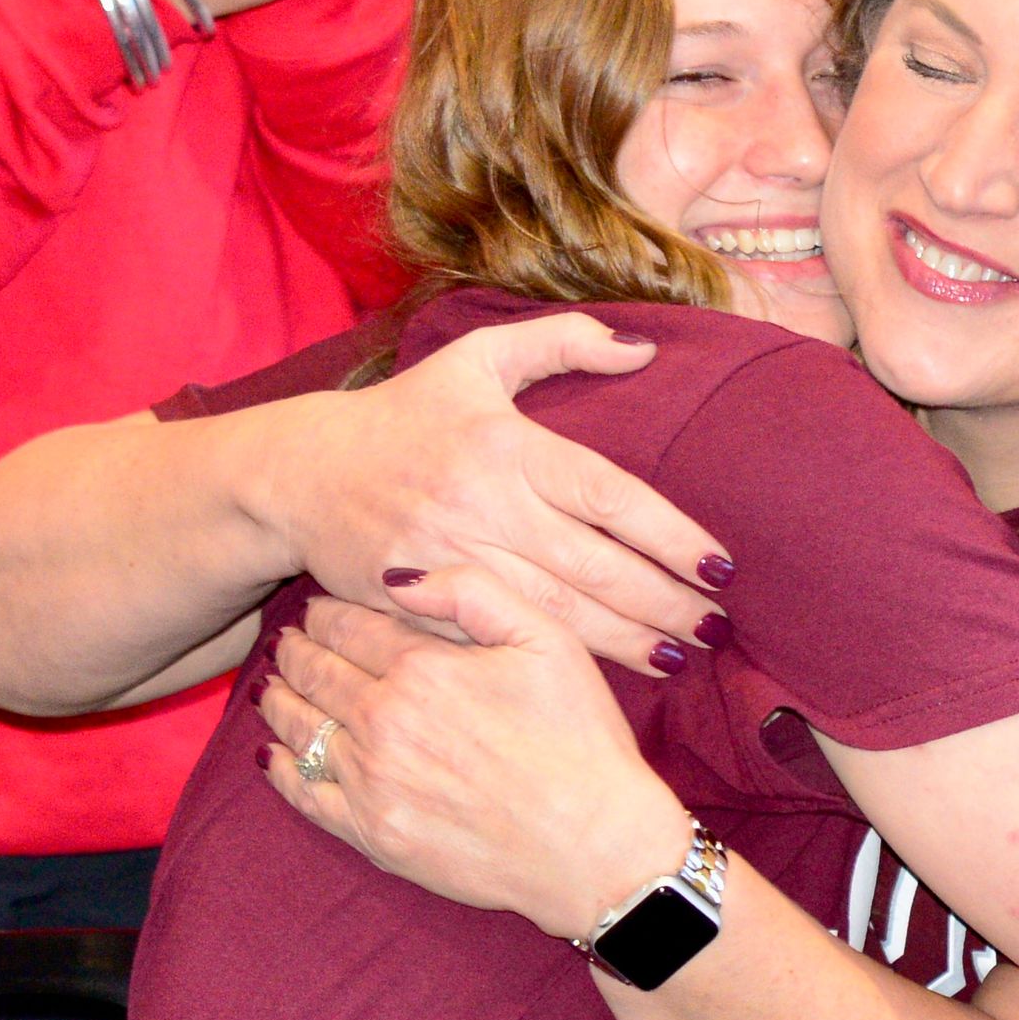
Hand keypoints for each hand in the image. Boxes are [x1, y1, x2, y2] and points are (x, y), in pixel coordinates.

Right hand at [237, 313, 729, 676]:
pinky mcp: (418, 605)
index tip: (720, 565)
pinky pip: (499, 638)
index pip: (609, 496)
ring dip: (623, 641)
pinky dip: (553, 660)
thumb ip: (561, 341)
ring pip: (555, 613)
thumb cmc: (403, 413)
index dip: (670, 534)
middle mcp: (484, 506)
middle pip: (593, 566)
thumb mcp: (476, 358)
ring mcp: (451, 560)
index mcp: (508, 446)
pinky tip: (599, 677)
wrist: (298, 475)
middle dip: (663, 601)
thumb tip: (644, 349)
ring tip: (679, 657)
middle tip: (716, 627)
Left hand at [261, 575, 693, 945]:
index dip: (325, 612)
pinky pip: (305, 794)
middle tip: (286, 641)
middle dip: (297, 651)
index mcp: (422, 667)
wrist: (592, 845)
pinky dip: (281, 770)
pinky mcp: (371, 834)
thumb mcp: (549, 639)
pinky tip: (272, 756)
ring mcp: (371, 781)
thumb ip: (473, 592)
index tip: (316, 607)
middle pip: (317, 674)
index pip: (349, 627)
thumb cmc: (580, 738)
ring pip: (301, 729)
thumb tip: (399, 579)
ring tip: (272, 685)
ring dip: (280, 701)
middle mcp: (384, 721)